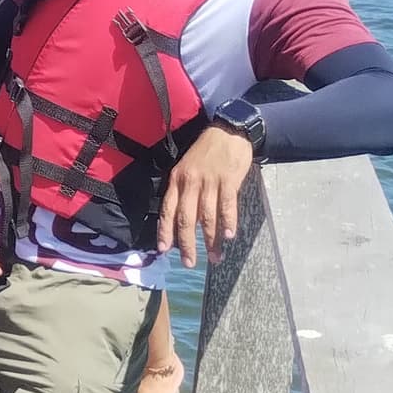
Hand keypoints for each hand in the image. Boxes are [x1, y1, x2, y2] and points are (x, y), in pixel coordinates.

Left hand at [157, 122, 255, 267]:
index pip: (167, 210)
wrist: (227, 130)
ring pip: (207, 217)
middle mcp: (190, 182)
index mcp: (177, 180)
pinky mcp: (228, 180)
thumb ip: (184, 191)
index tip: (163, 250)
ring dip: (211, 240)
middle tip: (189, 262)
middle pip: (185, 219)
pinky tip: (228, 236)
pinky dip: (228, 222)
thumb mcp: (187, 168)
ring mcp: (209, 181)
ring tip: (214, 257)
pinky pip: (227, 206)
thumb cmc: (206, 152)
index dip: (165, 231)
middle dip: (186, 244)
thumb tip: (181, 219)